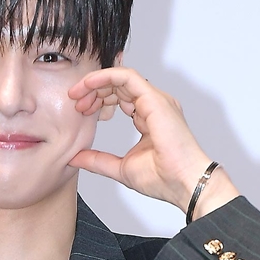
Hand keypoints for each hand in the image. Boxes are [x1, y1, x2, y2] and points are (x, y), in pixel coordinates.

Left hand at [68, 67, 238, 215]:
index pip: (121, 97)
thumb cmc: (163, 179)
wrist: (184, 183)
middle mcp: (154, 105)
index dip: (99, 99)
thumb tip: (75, 157)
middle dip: (95, 91)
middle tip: (76, 103)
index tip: (81, 110)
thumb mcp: (120, 168)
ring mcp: (156, 100)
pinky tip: (89, 84)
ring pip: (122, 78)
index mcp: (149, 118)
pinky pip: (127, 77)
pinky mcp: (155, 100)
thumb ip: (97, 160)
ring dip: (97, 83)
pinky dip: (106, 76)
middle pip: (120, 86)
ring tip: (78, 97)